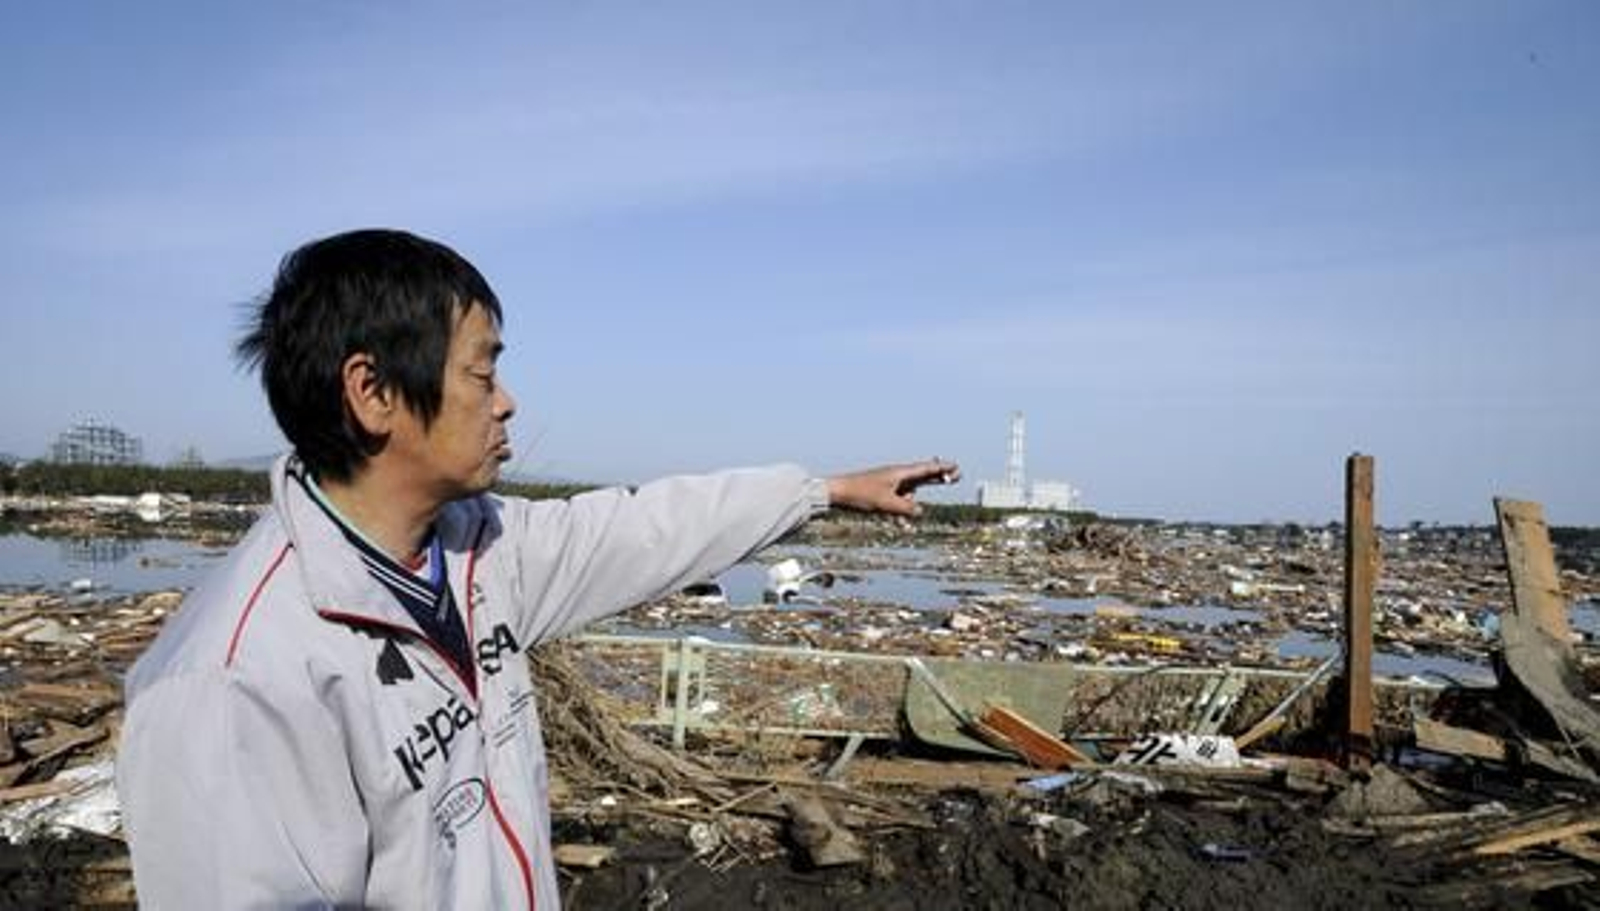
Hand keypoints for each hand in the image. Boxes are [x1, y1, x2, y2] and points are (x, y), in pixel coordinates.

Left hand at [826, 459, 960, 517]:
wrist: (837, 491)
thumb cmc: (860, 494)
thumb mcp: (886, 504)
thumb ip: (905, 508)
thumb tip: (920, 511)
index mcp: (899, 473)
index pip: (925, 469)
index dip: (942, 469)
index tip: (956, 467)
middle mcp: (896, 475)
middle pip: (922, 475)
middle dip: (938, 477)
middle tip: (955, 476)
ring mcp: (889, 482)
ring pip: (911, 489)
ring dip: (918, 496)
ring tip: (913, 505)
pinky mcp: (882, 490)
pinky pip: (900, 497)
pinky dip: (905, 503)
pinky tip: (904, 515)